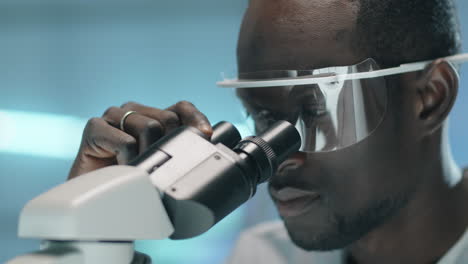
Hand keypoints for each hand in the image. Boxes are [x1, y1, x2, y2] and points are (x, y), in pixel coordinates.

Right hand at [68, 101, 211, 178]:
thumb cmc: (130, 178)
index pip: (181, 107)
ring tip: (139, 168)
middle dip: (170, 144)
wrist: (98, 198)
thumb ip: (179, 147)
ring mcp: (113, 116)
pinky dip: (130, 159)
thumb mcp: (162, 161)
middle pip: (167, 118)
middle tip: (160, 164)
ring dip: (148, 155)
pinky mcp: (95, 126)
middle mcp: (133, 111)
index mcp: (151, 115)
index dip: (196, 118)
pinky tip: (124, 167)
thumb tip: (206, 139)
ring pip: (149, 127)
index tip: (206, 135)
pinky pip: (126, 141)